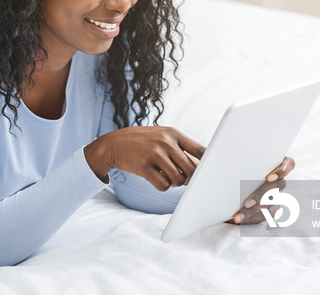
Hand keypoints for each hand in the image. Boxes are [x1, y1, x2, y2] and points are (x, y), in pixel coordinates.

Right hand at [84, 126, 204, 190]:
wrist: (113, 144)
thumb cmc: (142, 143)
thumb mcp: (161, 137)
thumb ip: (181, 148)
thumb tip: (202, 167)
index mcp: (173, 133)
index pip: (200, 150)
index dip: (207, 163)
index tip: (207, 171)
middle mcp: (165, 142)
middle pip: (192, 169)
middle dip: (189, 178)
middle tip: (180, 177)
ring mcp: (154, 154)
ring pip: (179, 179)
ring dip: (175, 183)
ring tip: (166, 177)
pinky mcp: (143, 167)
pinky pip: (164, 185)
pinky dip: (162, 186)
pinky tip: (155, 179)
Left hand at [228, 156, 295, 224]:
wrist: (234, 183)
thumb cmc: (239, 169)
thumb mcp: (242, 164)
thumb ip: (244, 162)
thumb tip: (228, 161)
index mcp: (275, 164)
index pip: (289, 164)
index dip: (282, 170)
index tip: (269, 177)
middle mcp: (279, 180)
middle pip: (278, 186)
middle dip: (261, 196)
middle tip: (247, 203)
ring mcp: (278, 195)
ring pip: (271, 203)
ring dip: (254, 210)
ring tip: (239, 215)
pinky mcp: (272, 208)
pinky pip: (264, 214)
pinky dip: (250, 217)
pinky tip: (239, 218)